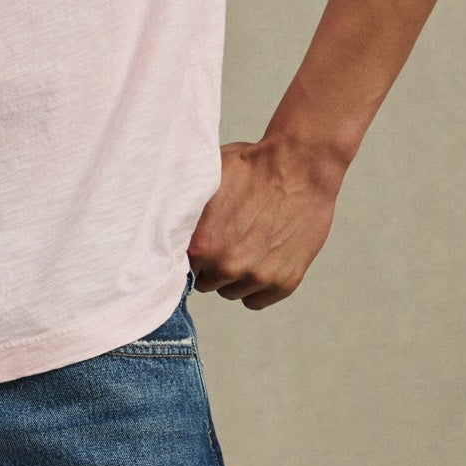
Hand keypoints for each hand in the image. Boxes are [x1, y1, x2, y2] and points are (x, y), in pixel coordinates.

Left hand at [186, 137, 344, 308]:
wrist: (299, 165)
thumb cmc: (252, 166)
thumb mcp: (206, 182)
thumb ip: (186, 213)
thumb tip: (166, 228)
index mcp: (202, 244)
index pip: (183, 267)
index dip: (193, 253)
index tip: (203, 242)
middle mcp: (227, 266)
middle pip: (206, 282)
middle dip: (213, 264)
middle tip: (227, 239)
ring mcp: (258, 277)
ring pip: (231, 292)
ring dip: (235, 276)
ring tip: (247, 245)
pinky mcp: (284, 282)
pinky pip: (256, 301)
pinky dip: (257, 286)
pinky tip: (261, 260)